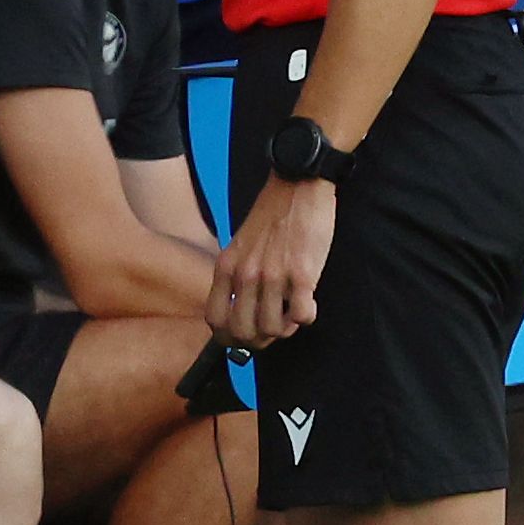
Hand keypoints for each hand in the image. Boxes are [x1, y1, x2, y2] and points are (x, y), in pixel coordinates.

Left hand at [206, 174, 335, 350]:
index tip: (244, 336)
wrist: (297, 184)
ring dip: (285, 329)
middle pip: (243, 332)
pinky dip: (306, 318)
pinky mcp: (302, 273)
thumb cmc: (271, 215)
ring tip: (293, 312)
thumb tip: (239, 312)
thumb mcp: (240, 245)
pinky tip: (308, 303)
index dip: (229, 337)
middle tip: (274, 328)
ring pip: (272, 329)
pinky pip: (302, 316)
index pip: (215, 320)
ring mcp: (273, 275)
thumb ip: (236, 276)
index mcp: (226, 266)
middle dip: (260, 340)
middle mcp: (245, 274)